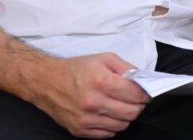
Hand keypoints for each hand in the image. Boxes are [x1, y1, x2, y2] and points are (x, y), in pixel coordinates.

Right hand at [33, 53, 150, 137]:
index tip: (147, 93)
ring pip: (122, 125)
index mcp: (101, 82)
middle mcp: (93, 102)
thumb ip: (127, 68)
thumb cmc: (76, 69)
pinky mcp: (79, 130)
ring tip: (120, 105)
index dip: (146, 94)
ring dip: (126, 116)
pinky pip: (107, 134)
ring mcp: (86, 119)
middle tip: (135, 100)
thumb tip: (142, 80)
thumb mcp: (104, 59)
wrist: (46, 82)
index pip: (136, 95)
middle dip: (139, 106)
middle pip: (132, 113)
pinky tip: (108, 114)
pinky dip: (113, 125)